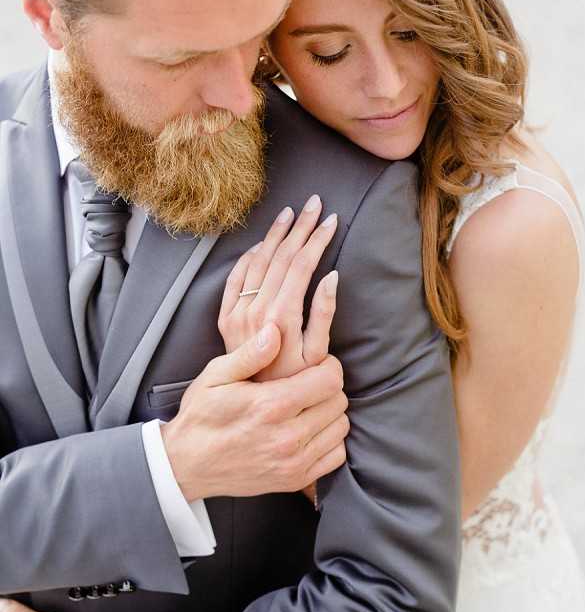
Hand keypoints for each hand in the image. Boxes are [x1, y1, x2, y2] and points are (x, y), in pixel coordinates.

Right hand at [162, 323, 348, 501]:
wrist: (187, 464)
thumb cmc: (201, 416)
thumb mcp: (216, 376)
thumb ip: (250, 353)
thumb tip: (275, 331)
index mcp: (270, 405)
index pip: (330, 380)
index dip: (328, 366)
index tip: (316, 364)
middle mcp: (287, 436)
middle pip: (338, 402)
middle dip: (328, 387)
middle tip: (309, 384)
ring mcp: (293, 462)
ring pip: (340, 427)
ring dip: (330, 413)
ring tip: (308, 406)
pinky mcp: (295, 480)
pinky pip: (336, 455)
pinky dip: (329, 440)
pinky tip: (310, 430)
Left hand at [218, 194, 338, 380]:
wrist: (252, 407)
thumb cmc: (295, 383)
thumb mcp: (318, 354)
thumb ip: (324, 313)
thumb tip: (331, 276)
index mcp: (281, 315)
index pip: (301, 264)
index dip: (317, 239)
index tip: (330, 219)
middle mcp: (256, 309)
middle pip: (280, 256)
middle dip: (300, 227)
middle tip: (313, 203)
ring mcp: (237, 312)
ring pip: (257, 260)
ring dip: (274, 234)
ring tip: (290, 213)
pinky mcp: (225, 318)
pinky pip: (235, 277)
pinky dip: (249, 255)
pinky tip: (262, 242)